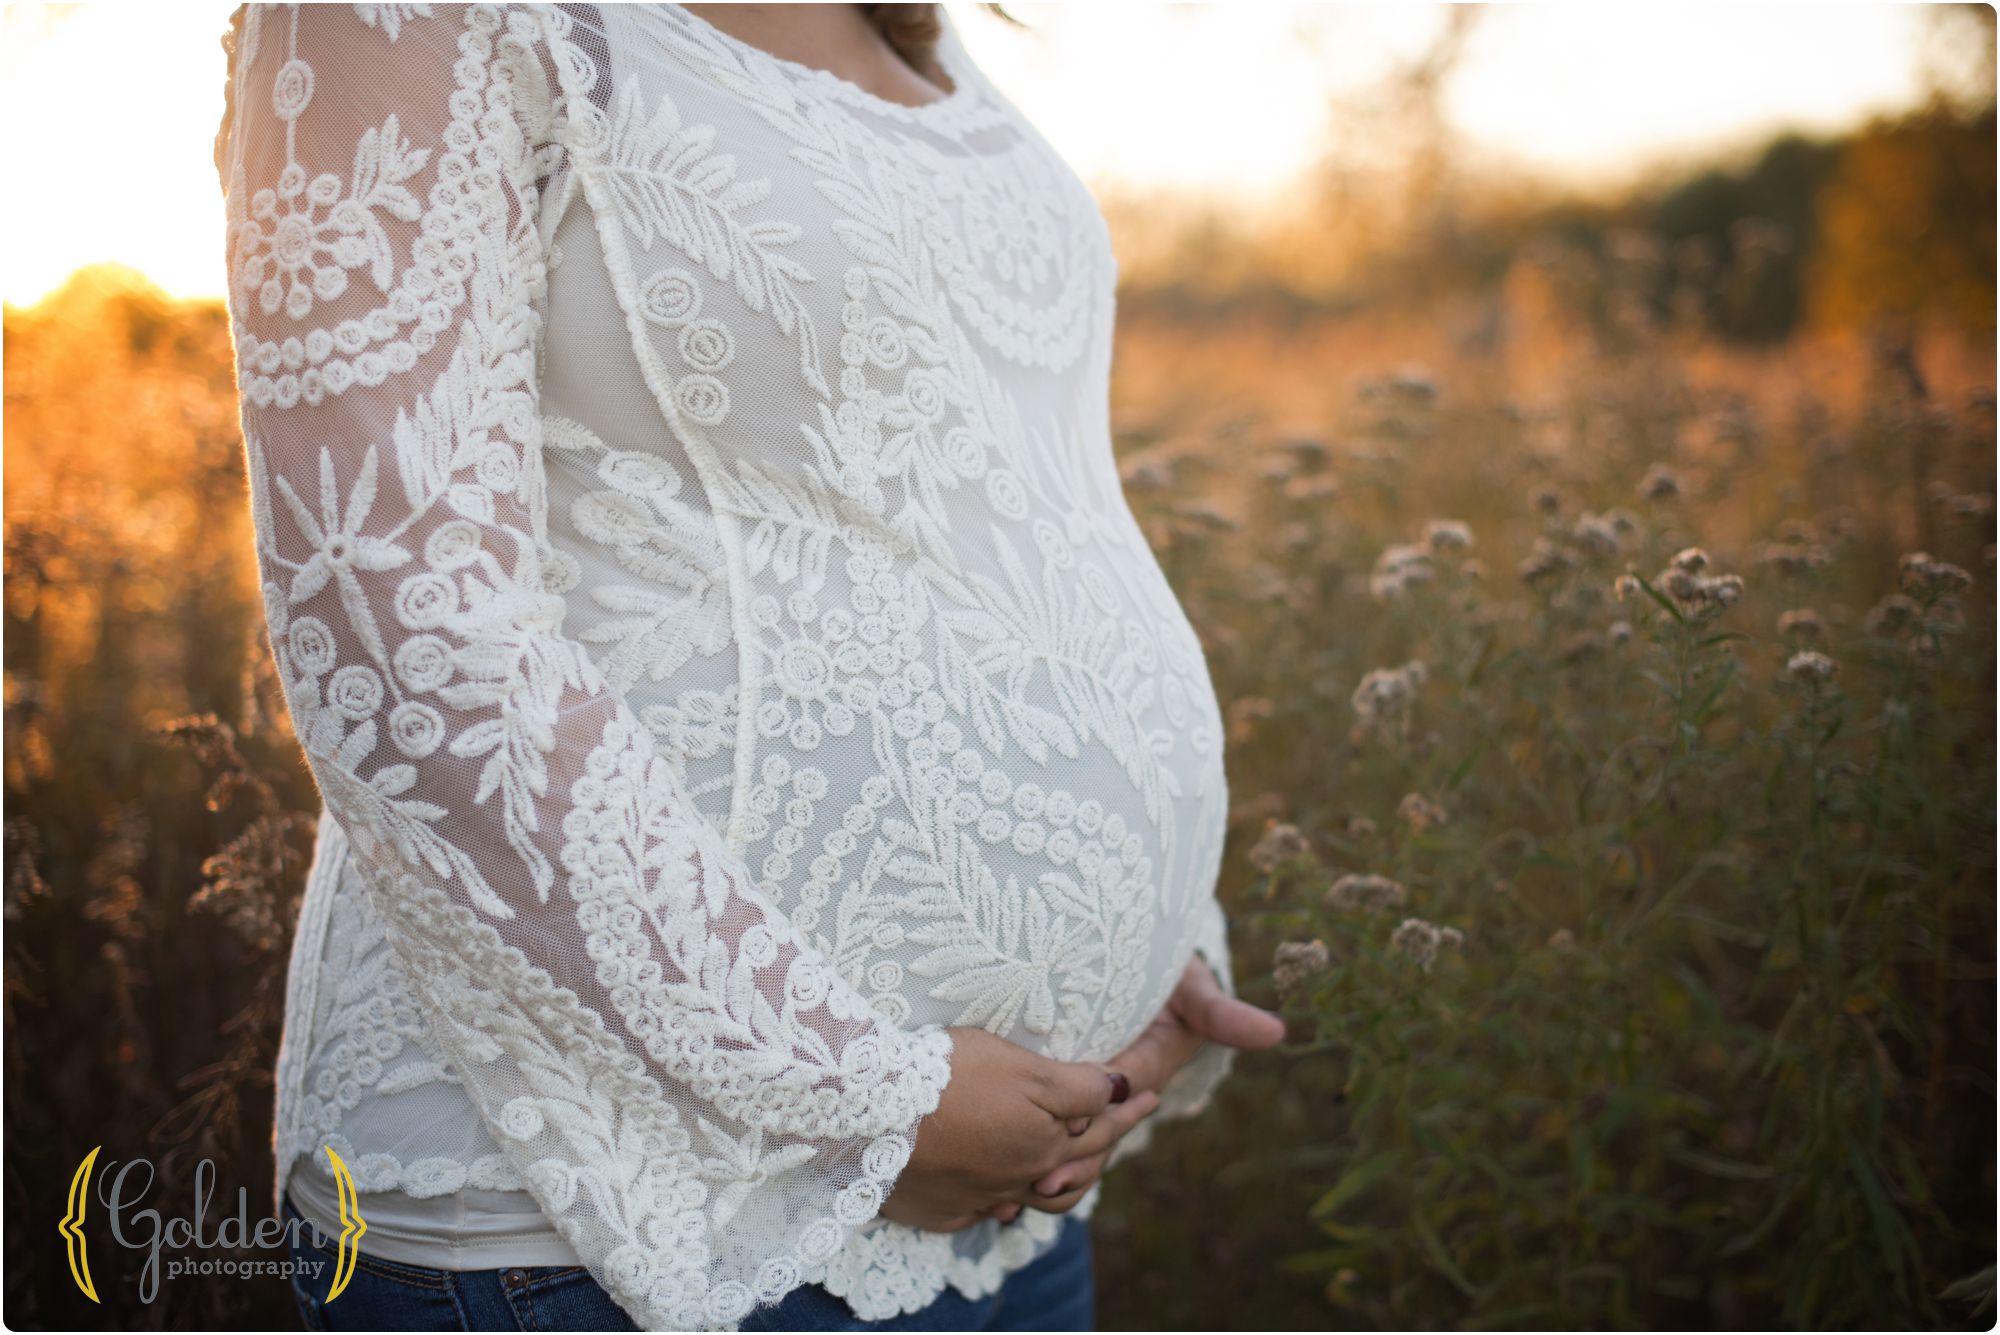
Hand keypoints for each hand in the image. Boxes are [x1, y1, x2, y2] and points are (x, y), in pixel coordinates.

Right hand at [880, 1027, 1161, 1231]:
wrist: (867, 1116)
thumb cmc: (947, 1078)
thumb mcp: (1022, 1067)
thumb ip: (1078, 1086)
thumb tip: (1119, 1089)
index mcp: (1044, 1147)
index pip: (1100, 1128)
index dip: (1128, 1108)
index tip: (1150, 1093)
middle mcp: (1017, 1182)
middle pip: (1072, 1170)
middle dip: (1098, 1145)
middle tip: (1117, 1122)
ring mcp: (975, 1200)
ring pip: (1031, 1197)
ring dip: (1053, 1181)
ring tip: (1065, 1164)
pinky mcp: (938, 1210)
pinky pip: (982, 1209)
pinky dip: (999, 1197)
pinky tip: (999, 1189)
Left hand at [1027, 955, 1284, 1198]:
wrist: (1120, 954)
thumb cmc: (1164, 969)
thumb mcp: (1193, 989)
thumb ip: (1223, 1013)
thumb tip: (1277, 1032)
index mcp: (1142, 1072)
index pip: (1121, 1105)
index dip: (1101, 1119)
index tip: (1075, 1129)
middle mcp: (1109, 1092)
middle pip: (1090, 1139)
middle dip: (1069, 1163)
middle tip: (1041, 1181)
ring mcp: (1078, 1094)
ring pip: (1062, 1144)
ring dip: (1040, 1166)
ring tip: (1015, 1193)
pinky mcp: (1047, 1087)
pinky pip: (1033, 1124)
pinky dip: (1017, 1148)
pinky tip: (991, 1176)